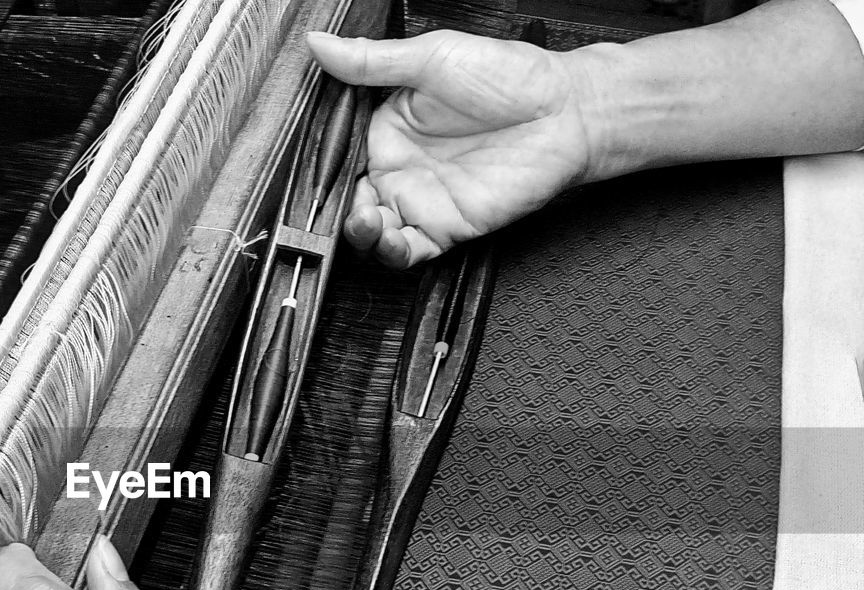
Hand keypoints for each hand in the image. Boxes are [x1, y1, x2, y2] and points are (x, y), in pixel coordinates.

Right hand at [308, 30, 598, 266]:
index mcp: (387, 128)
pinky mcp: (444, 228)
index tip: (314, 167)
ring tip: (364, 219)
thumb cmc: (509, 76)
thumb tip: (319, 46)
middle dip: (335, 209)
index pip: (339, 154)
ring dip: (359, 233)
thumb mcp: (431, 57)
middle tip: (339, 201)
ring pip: (372, 231)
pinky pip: (408, 251)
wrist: (564, 111)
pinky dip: (391, 253)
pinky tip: (389, 239)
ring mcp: (420, 201)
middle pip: (348, 199)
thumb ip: (371, 62)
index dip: (322, 166)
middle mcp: (399, 168)